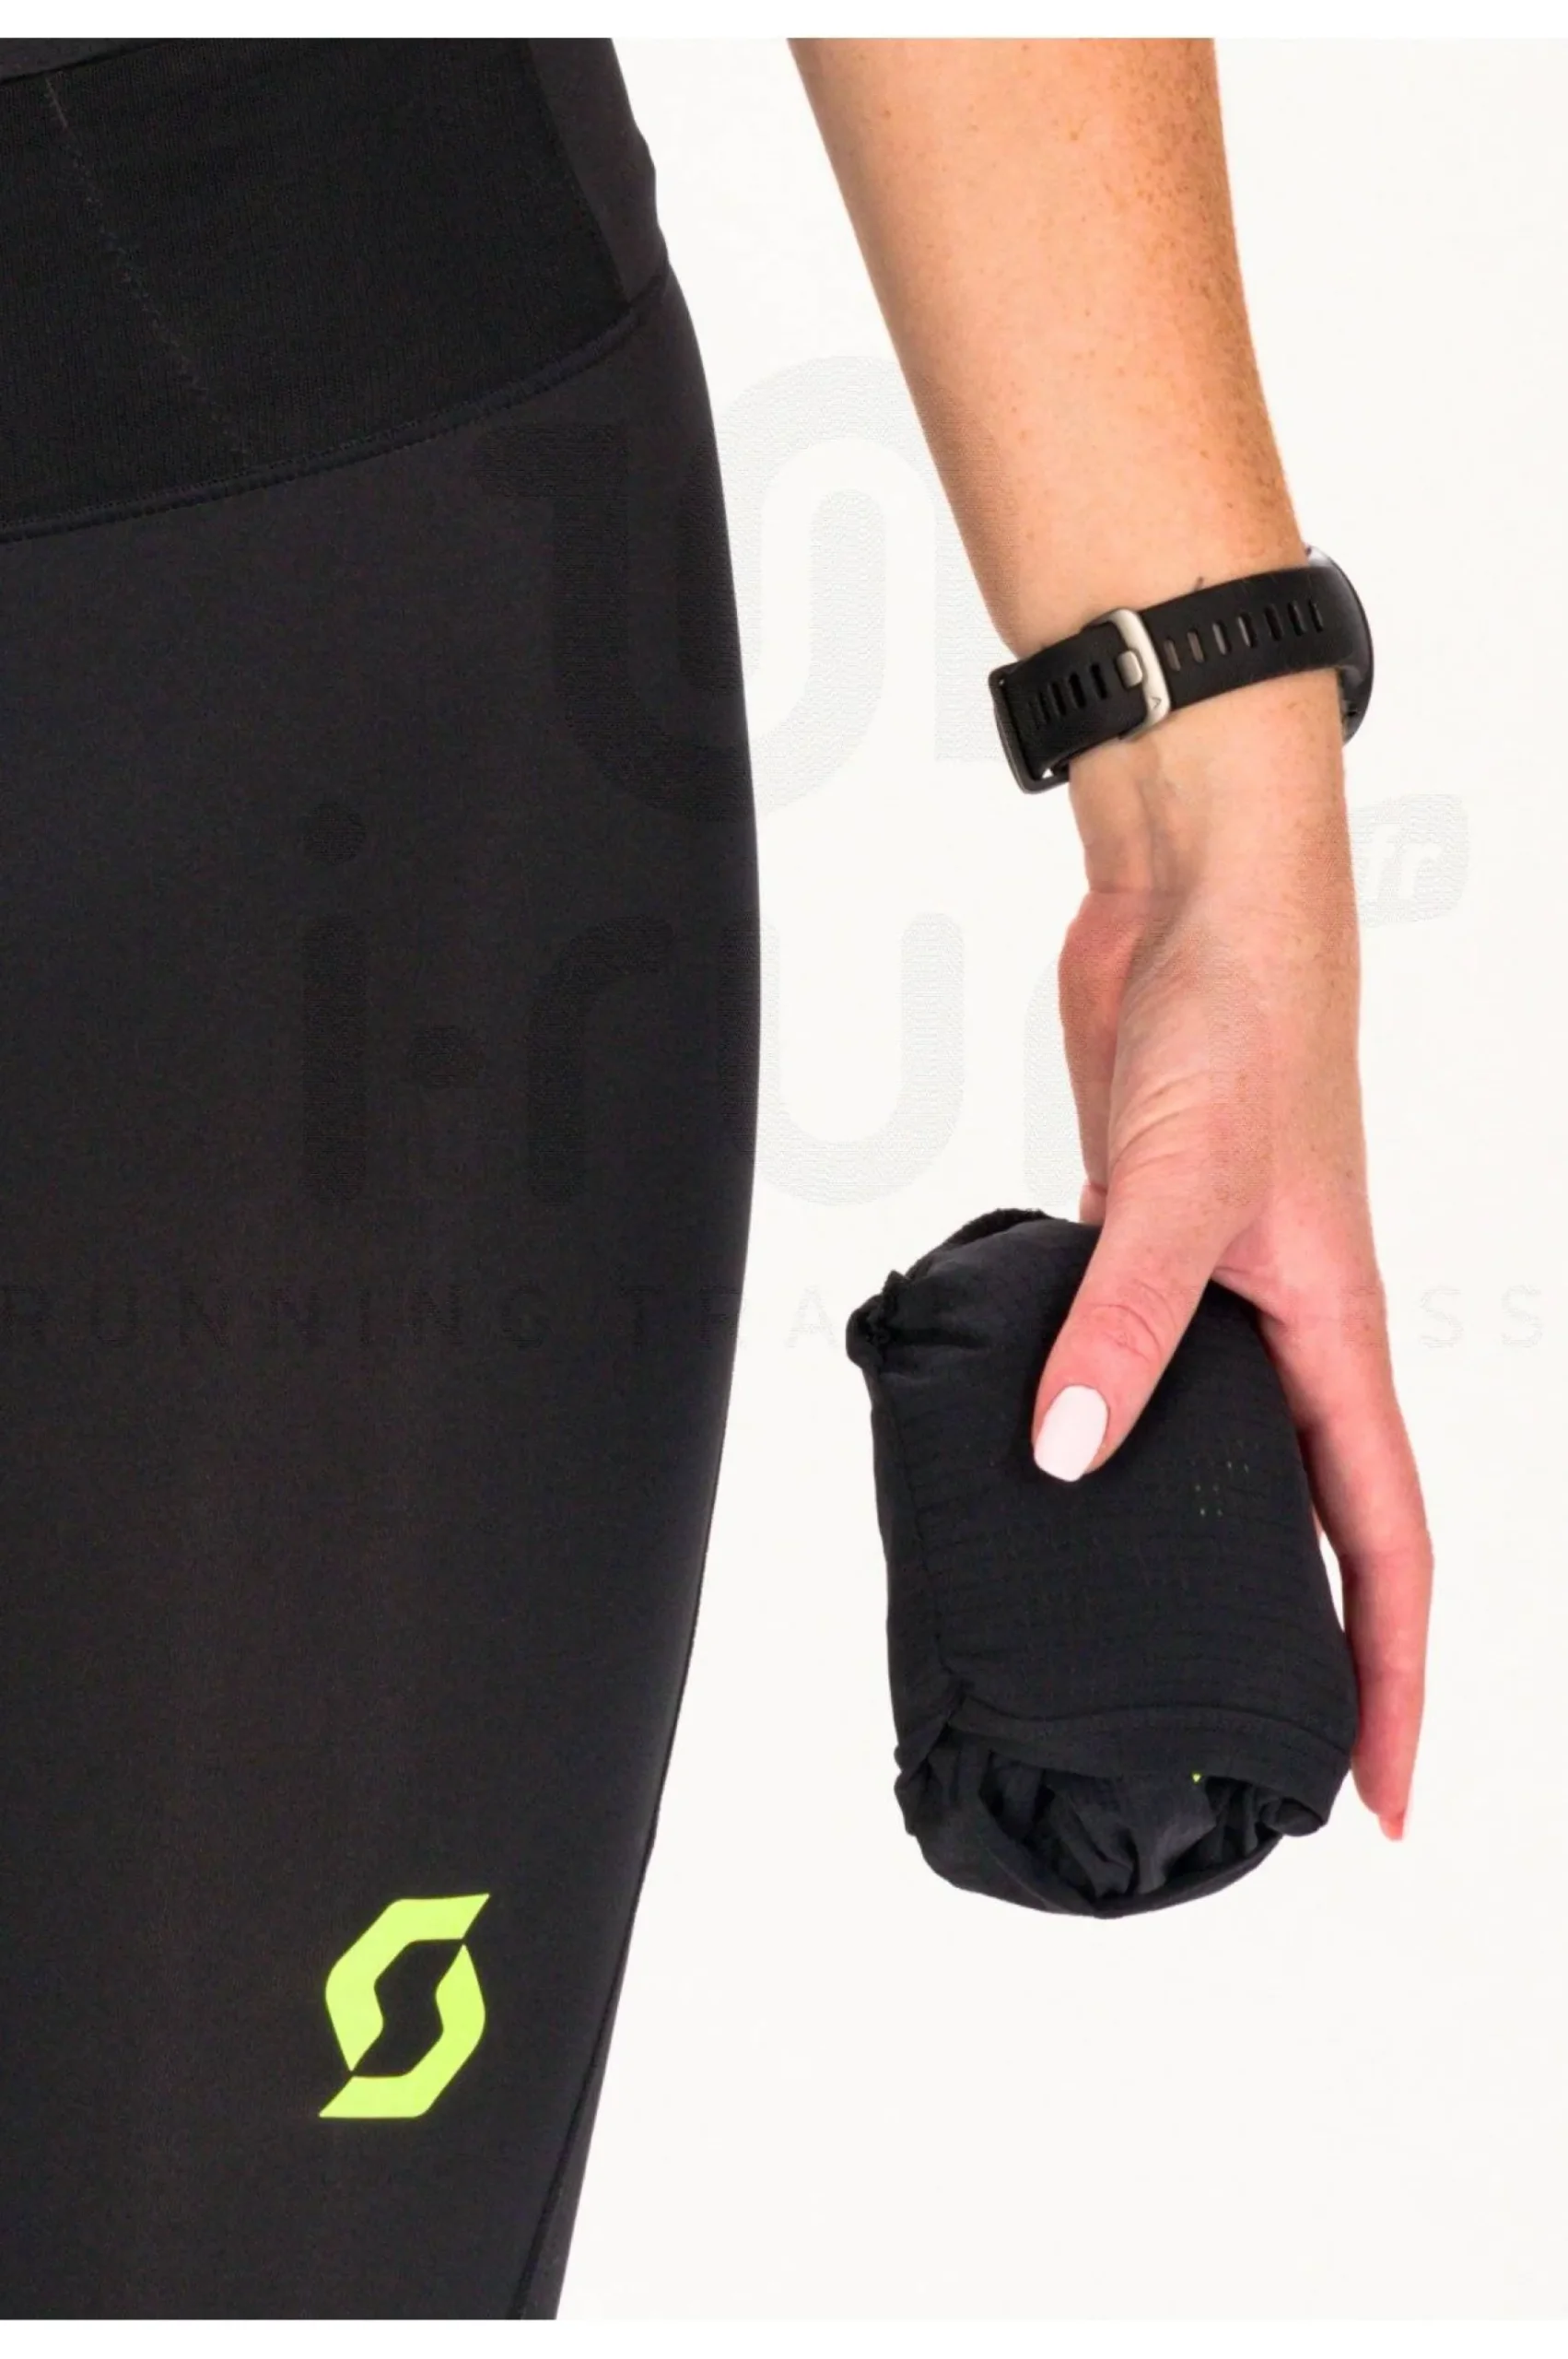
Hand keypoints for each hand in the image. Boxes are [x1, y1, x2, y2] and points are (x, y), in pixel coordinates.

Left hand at [1027, 672, 1431, 1843]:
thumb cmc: (1246, 1023)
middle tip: (1265, 1758)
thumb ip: (1127, 1321)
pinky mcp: (1146, 1253)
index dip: (1392, 1679)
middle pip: (1319, 1526)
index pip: (1388, 1546)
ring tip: (1160, 1642)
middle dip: (1315, 1649)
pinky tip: (1058, 1466)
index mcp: (1337, 1339)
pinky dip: (1115, 1434)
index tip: (1382, 1795)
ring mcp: (1219, 1296)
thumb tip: (1071, 1451)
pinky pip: (1141, 1374)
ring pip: (1228, 1459)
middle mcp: (1289, 1335)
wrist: (1199, 908)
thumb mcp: (1185, 1187)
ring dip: (1210, 1549)